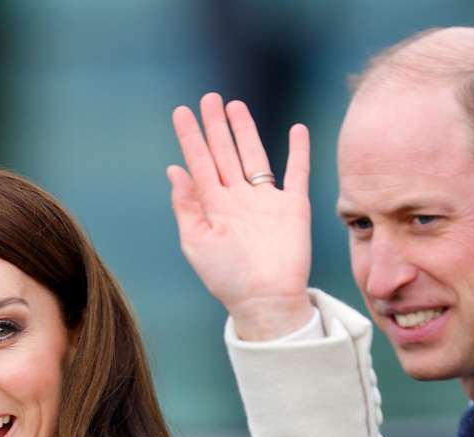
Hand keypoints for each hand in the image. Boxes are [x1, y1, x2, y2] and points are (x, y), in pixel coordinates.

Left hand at [168, 93, 314, 340]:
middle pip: (225, 153)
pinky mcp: (294, 208)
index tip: (181, 111)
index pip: (199, 163)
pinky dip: (299, 151)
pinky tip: (297, 130)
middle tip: (210, 98)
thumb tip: (174, 169)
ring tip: (236, 105)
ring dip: (246, 131)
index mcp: (213, 207)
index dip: (190, 137)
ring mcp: (267, 201)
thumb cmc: (227, 279)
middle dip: (217, 126)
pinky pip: (297, 173)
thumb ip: (186, 206)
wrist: (266, 300)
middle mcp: (238, 200)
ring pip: (255, 156)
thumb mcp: (196, 243)